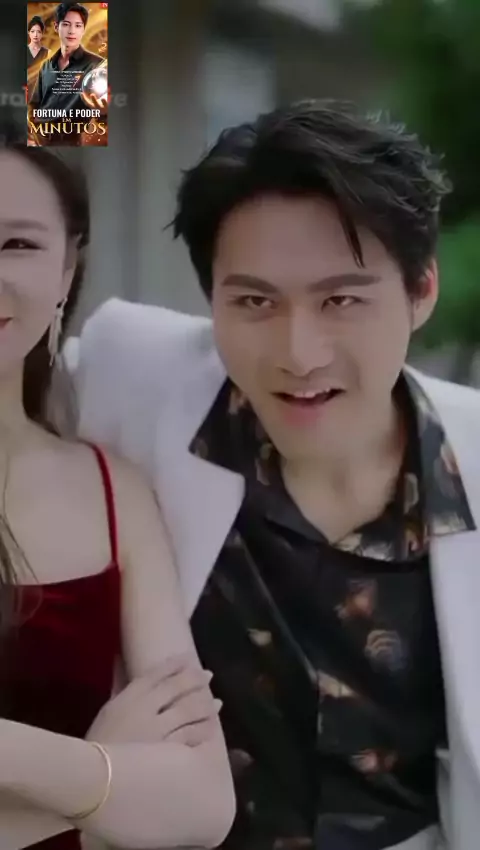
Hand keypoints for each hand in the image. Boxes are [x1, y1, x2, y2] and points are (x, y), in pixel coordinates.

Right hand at [86, 655, 221, 747]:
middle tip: (208, 675)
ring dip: (205, 704)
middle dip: (195, 678)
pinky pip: (190, 736)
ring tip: (216, 702)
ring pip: (189, 710)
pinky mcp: (167, 752)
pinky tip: (211, 728)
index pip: (156, 672)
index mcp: (130, 696)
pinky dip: (203, 730)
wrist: (94, 778)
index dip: (175, 663)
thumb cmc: (98, 743)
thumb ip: (119, 684)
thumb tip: (121, 658)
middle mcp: (146, 707)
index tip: (188, 657)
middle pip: (177, 687)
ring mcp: (158, 729)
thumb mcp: (108, 709)